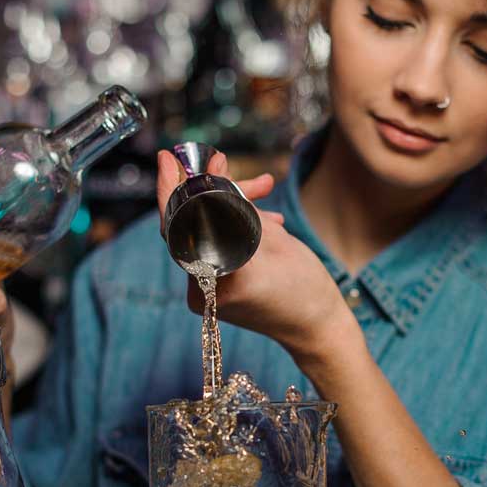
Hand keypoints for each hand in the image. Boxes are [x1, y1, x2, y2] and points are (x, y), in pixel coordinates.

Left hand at [155, 149, 358, 368]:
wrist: (317, 329)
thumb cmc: (304, 289)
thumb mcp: (276, 240)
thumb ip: (239, 205)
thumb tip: (213, 169)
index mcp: (214, 279)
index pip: (178, 226)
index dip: (171, 187)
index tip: (168, 157)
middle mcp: (201, 290)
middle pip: (192, 225)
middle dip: (212, 190)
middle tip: (220, 159)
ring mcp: (206, 293)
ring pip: (206, 233)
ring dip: (231, 207)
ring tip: (264, 187)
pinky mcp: (215, 290)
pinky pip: (217, 247)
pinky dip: (234, 228)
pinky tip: (266, 219)